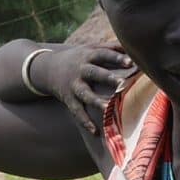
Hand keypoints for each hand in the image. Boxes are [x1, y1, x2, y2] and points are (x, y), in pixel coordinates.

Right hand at [0, 43, 132, 126]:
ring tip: (108, 108)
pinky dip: (85, 122)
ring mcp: (73, 85)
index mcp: (88, 56)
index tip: (130, 61)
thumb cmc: (77, 58)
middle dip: (107, 77)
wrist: (46, 69)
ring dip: (96, 101)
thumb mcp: (90, 49)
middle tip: (121, 83)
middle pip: (94, 73)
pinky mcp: (69, 99)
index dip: (116, 57)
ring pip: (85, 94)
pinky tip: (96, 132)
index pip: (103, 54)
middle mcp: (80, 70)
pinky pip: (77, 111)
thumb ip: (111, 47)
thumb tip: (132, 47)